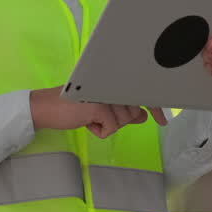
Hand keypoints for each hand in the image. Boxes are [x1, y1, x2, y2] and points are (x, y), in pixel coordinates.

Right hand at [30, 87, 167, 138]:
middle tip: (97, 114)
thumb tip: (144, 116)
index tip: (164, 121)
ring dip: (107, 124)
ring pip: (123, 121)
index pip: (141, 93)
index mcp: (114, 80)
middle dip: (118, 119)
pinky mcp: (99, 106)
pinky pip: (111, 128)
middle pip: (133, 111)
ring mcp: (106, 92)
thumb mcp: (102, 109)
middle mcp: (112, 82)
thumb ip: (123, 110)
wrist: (47, 108)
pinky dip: (99, 131)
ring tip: (89, 115)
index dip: (156, 107)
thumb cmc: (74, 107)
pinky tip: (85, 121)